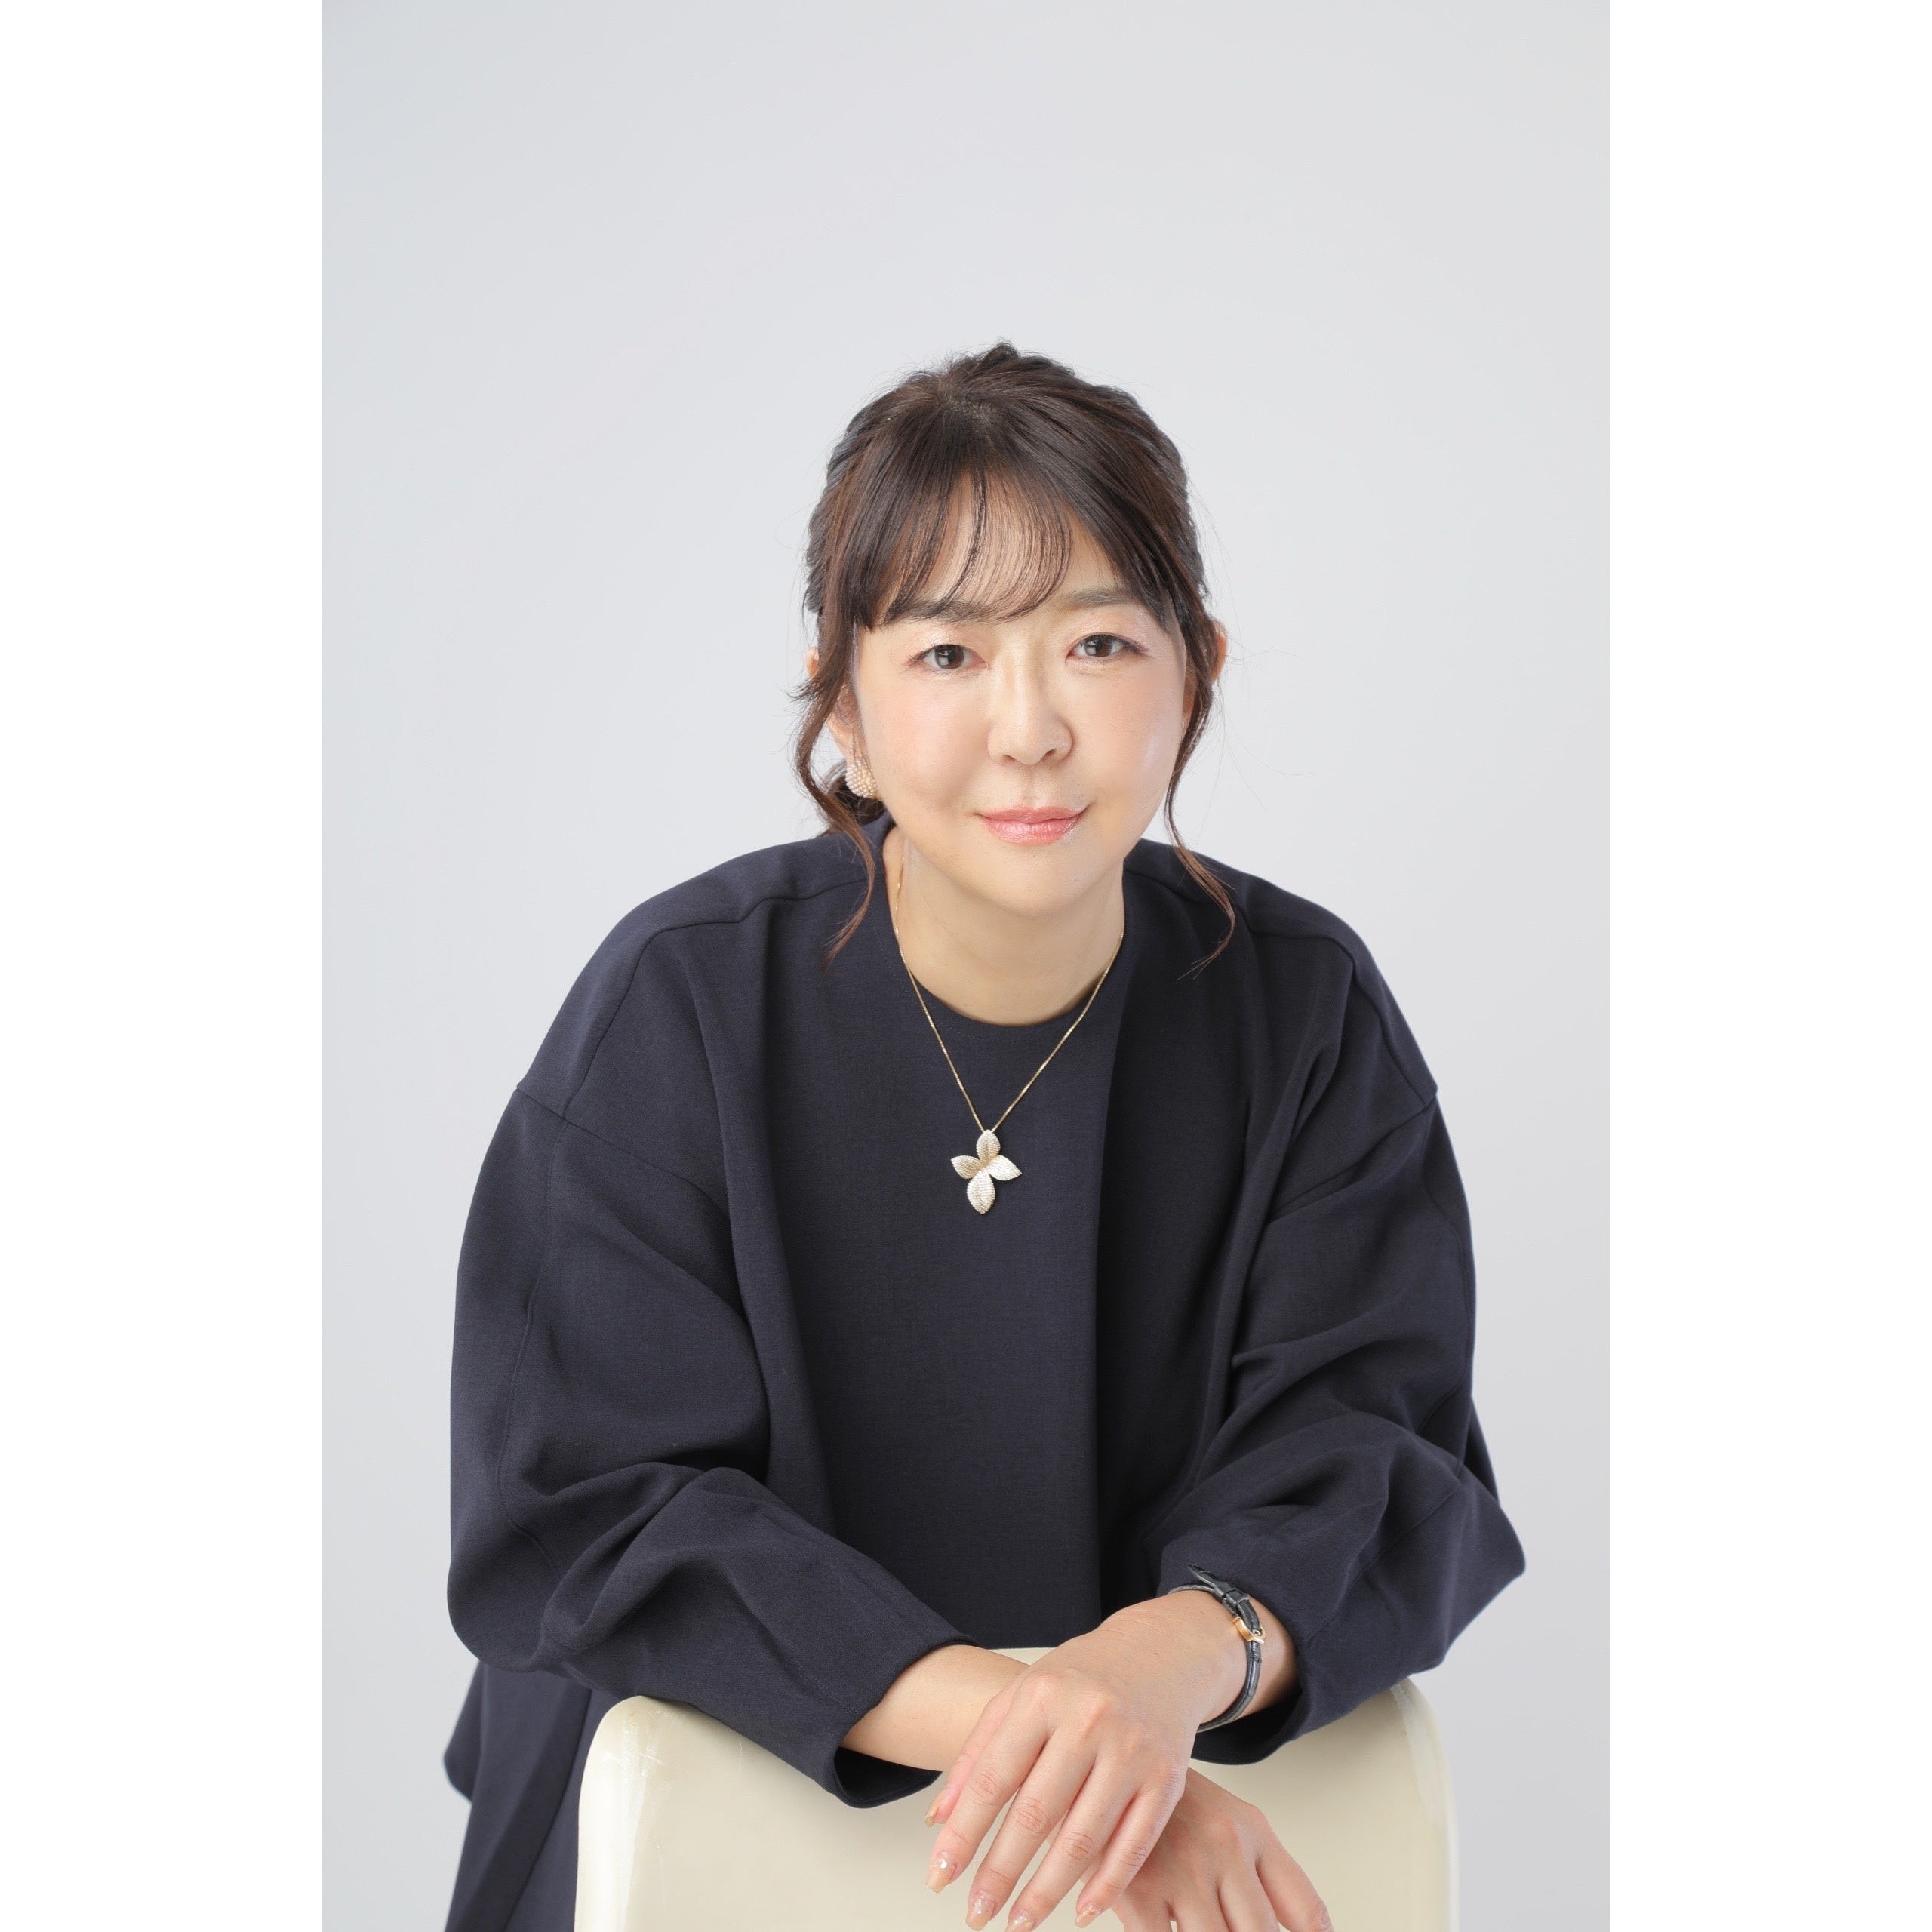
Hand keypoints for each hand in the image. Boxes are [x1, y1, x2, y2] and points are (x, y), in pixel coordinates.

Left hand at [924, 1591, 1291, 1929]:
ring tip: (1017, 1922)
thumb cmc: (1080, 1678)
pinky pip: (1133, 1845)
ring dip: (1046, 1891)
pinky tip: (1078, 1911)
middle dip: (1000, 1872)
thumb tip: (937, 1821)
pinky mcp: (1169, 1778)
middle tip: (976, 1913)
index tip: (939, 1877)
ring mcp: (1133, 1750)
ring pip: (1083, 1839)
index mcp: (1043, 1696)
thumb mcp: (1021, 1694)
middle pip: (1036, 1814)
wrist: (1160, 1651)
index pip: (994, 1777)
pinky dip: (1106, 1886)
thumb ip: (977, 1753)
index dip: (963, 1833)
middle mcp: (1089, 1720)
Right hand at [1109, 1769, 1329, 1931]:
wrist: (1107, 1763)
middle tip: (1228, 1927)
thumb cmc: (1172, 1808)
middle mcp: (1226, 1847)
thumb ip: (1267, 1876)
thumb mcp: (1229, 1823)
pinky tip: (1164, 1927)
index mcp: (1254, 1832)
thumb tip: (1308, 1931)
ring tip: (1200, 1924)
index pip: (1306, 1911)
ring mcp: (1183, 1868)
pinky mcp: (1139, 1889)